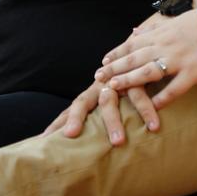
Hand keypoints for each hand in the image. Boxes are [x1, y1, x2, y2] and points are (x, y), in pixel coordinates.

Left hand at [42, 79, 160, 145]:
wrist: (145, 52)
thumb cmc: (128, 85)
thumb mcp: (112, 98)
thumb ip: (100, 114)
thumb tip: (84, 138)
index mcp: (92, 93)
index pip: (71, 108)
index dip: (58, 122)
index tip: (44, 138)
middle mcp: (100, 87)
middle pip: (82, 102)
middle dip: (75, 118)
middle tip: (70, 135)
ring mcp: (117, 82)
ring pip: (110, 102)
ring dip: (113, 122)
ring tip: (117, 143)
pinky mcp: (138, 79)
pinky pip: (141, 97)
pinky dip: (146, 111)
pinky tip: (152, 127)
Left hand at [96, 9, 196, 109]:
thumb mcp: (174, 21)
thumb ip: (154, 28)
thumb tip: (134, 32)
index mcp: (162, 33)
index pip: (133, 44)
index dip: (116, 53)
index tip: (103, 61)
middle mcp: (166, 46)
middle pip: (134, 58)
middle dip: (114, 68)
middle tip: (98, 77)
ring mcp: (179, 60)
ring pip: (148, 72)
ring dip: (128, 80)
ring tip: (113, 88)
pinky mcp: (193, 73)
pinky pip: (175, 89)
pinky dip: (162, 98)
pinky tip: (151, 107)